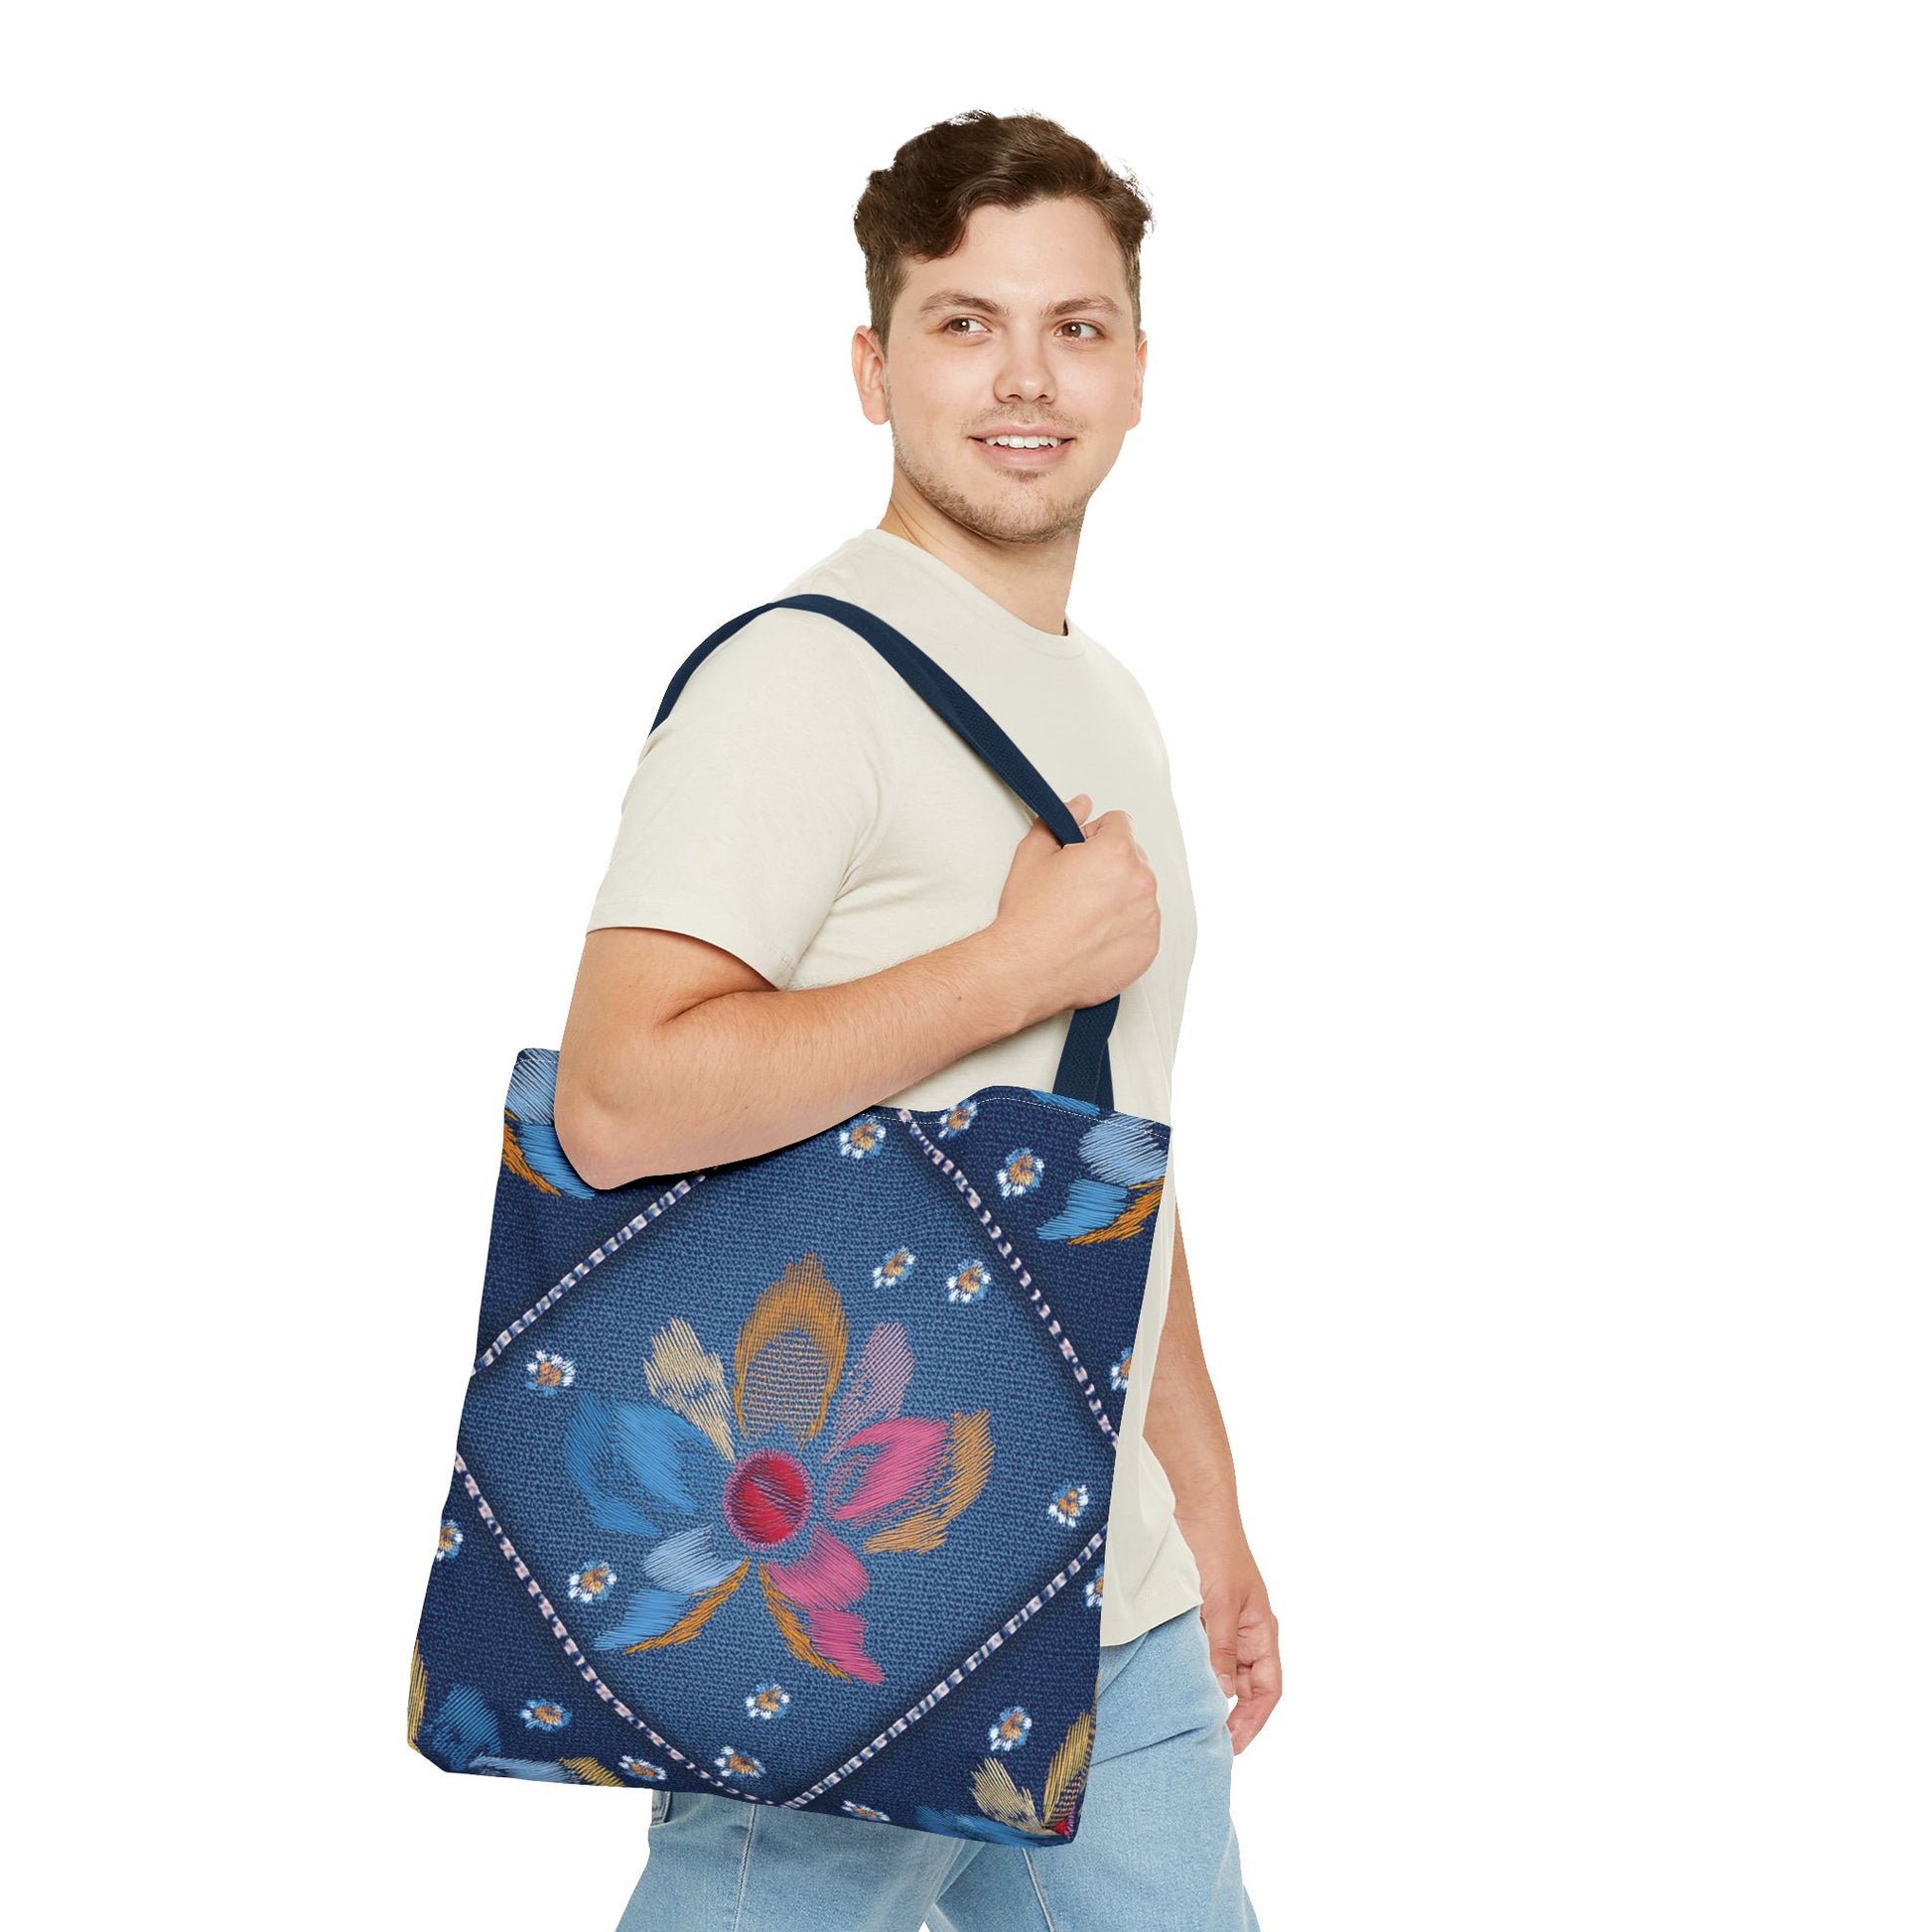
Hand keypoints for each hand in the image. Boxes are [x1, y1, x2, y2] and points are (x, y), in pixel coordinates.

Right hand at [991, 790, 1160, 1021]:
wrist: (1026, 970)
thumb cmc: (1028, 917)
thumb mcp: (1033, 854)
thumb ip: (1062, 819)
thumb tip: (1081, 805)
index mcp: (1117, 852)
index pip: (1119, 822)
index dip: (1093, 835)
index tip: (1078, 855)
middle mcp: (1141, 882)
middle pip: (1133, 857)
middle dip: (1110, 865)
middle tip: (1076, 888)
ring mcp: (1148, 917)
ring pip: (1139, 892)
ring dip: (1118, 896)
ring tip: (1083, 916)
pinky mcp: (1148, 948)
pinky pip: (1142, 925)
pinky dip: (1124, 928)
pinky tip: (1093, 936)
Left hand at [1191, 1522, 1281, 1754]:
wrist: (1192, 1507)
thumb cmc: (1216, 1549)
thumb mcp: (1221, 1604)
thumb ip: (1221, 1650)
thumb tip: (1221, 1696)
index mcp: (1261, 1631)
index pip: (1267, 1689)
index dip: (1253, 1721)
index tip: (1231, 1745)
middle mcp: (1243, 1631)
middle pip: (1242, 1686)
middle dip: (1226, 1714)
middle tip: (1200, 1739)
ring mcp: (1219, 1623)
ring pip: (1216, 1670)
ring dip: (1203, 1691)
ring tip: (1182, 1717)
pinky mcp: (1194, 1614)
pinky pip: (1195, 1651)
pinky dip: (1185, 1668)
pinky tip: (1168, 1680)